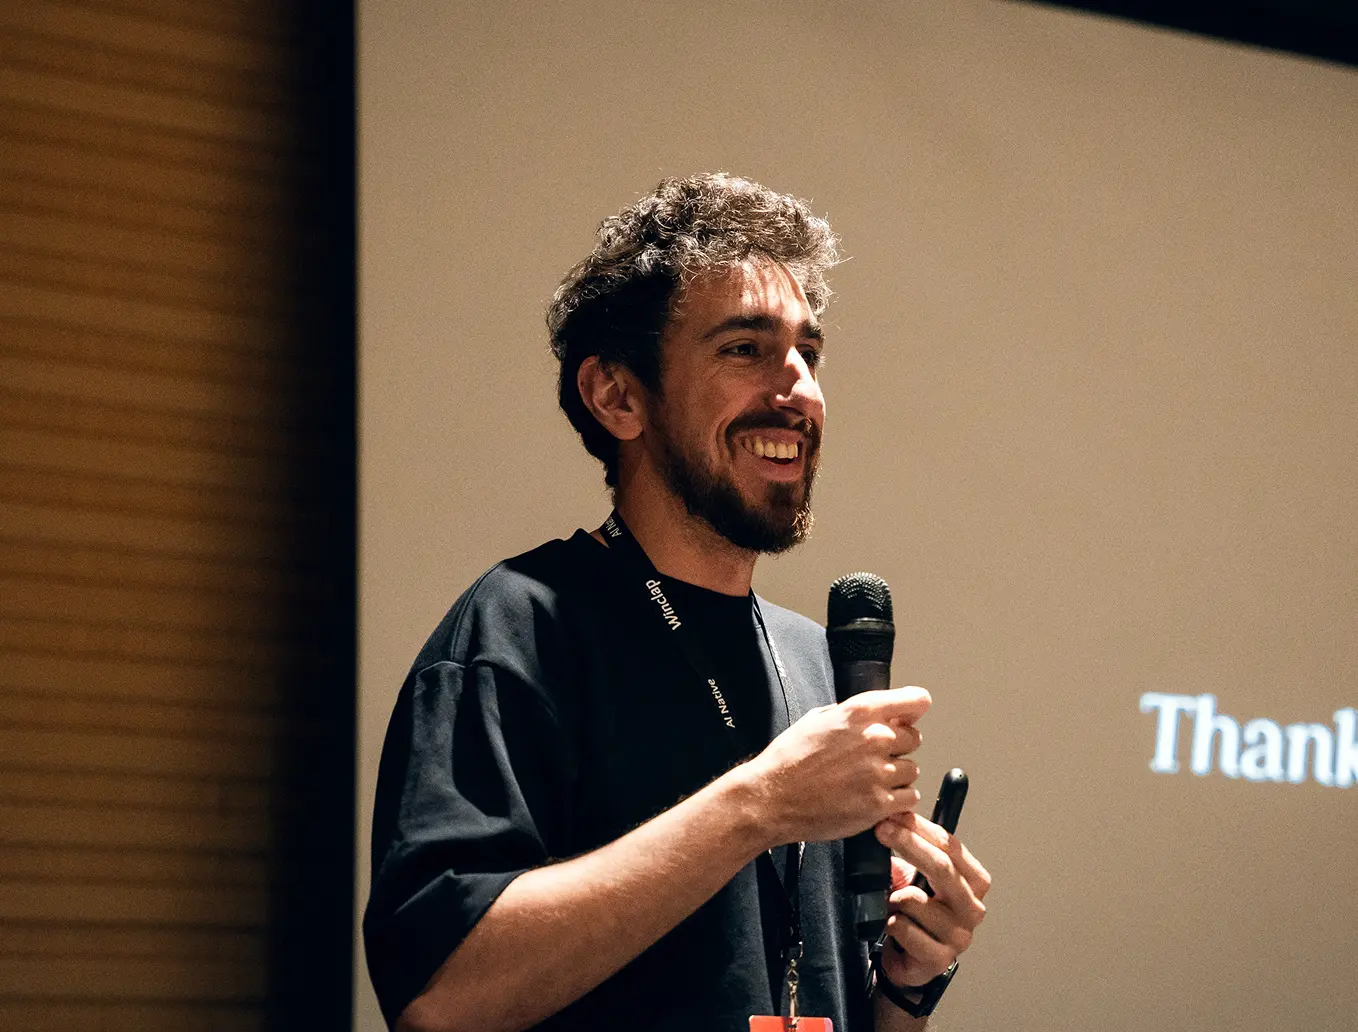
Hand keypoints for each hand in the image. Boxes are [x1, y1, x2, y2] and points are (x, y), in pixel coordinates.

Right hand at [740, 687, 930, 844]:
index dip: (913, 710)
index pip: (916, 700)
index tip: (908, 717)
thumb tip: (878, 713)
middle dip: (898, 747)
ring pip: (912, 770)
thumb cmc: (789, 759)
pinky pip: (909, 798)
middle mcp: (875, 738)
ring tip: (869, 782)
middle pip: (914, 738)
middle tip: (875, 758)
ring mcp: (879, 772)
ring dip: (897, 777)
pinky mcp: (879, 803)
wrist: (772, 797)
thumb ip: (852, 714)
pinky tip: (874, 799)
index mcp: (860, 712)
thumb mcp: (817, 719)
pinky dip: (896, 801)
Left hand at [875, 812, 990, 987]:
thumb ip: (913, 849)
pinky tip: (892, 924)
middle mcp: (972, 908)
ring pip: (915, 900)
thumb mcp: (917, 875)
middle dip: (908, 844)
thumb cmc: (917, 913)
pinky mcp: (939, 958)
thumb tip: (892, 818)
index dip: (920, 828)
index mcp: (973, 881)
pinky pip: (903, 927)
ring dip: (894, 897)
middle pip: (942, 867)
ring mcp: (959, 936)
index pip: (951, 846)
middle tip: (882, 831)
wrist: (910, 958)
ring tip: (891, 902)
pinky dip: (890, 921)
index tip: (894, 816)